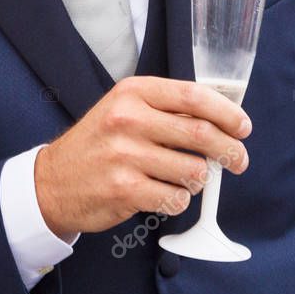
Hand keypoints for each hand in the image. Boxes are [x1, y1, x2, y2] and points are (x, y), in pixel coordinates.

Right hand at [34, 76, 253, 238]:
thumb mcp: (122, 111)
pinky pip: (176, 198)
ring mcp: (125, 155)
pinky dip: (177, 200)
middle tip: (237, 161)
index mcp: (131, 94)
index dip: (228, 113)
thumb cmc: (96, 146)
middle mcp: (127, 119)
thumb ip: (164, 110)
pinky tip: (162, 194)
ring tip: (181, 178)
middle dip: (230, 150)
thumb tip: (221, 119)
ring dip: (197, 180)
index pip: (193, 97)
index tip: (243, 127)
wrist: (51, 182)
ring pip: (193, 170)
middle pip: (201, 134)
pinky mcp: (124, 189)